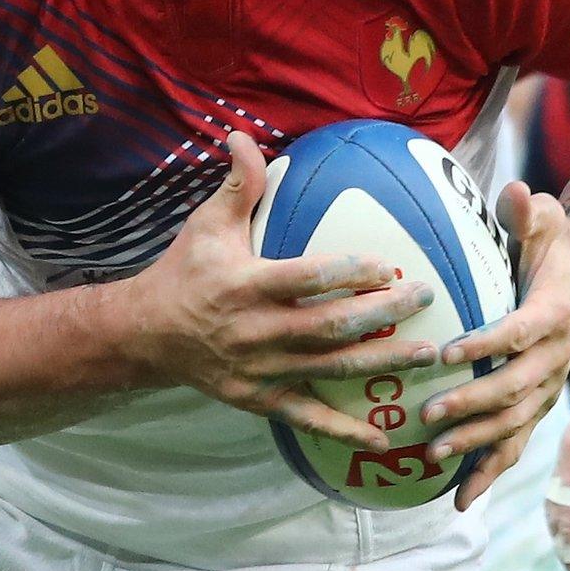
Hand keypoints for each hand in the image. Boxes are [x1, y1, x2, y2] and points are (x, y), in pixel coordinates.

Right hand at [115, 131, 437, 450]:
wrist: (143, 336)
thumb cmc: (184, 271)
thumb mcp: (205, 226)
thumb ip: (236, 184)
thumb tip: (242, 134)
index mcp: (244, 285)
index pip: (306, 278)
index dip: (348, 273)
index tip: (388, 264)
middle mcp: (253, 331)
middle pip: (328, 327)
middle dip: (381, 315)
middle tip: (425, 297)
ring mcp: (258, 370)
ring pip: (328, 370)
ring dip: (379, 364)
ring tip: (426, 354)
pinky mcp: (259, 399)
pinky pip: (307, 418)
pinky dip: (344, 430)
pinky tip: (383, 436)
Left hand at [424, 180, 569, 509]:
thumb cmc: (547, 243)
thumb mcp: (543, 217)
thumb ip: (527, 210)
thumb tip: (515, 191)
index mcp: (554, 311)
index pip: (521, 331)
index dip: (488, 343)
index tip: (448, 352)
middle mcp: (556, 354)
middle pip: (517, 385)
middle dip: (474, 403)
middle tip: (430, 413)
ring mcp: (549, 384)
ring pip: (516, 421)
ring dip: (477, 440)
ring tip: (436, 452)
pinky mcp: (538, 404)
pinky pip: (516, 444)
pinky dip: (490, 472)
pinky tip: (460, 498)